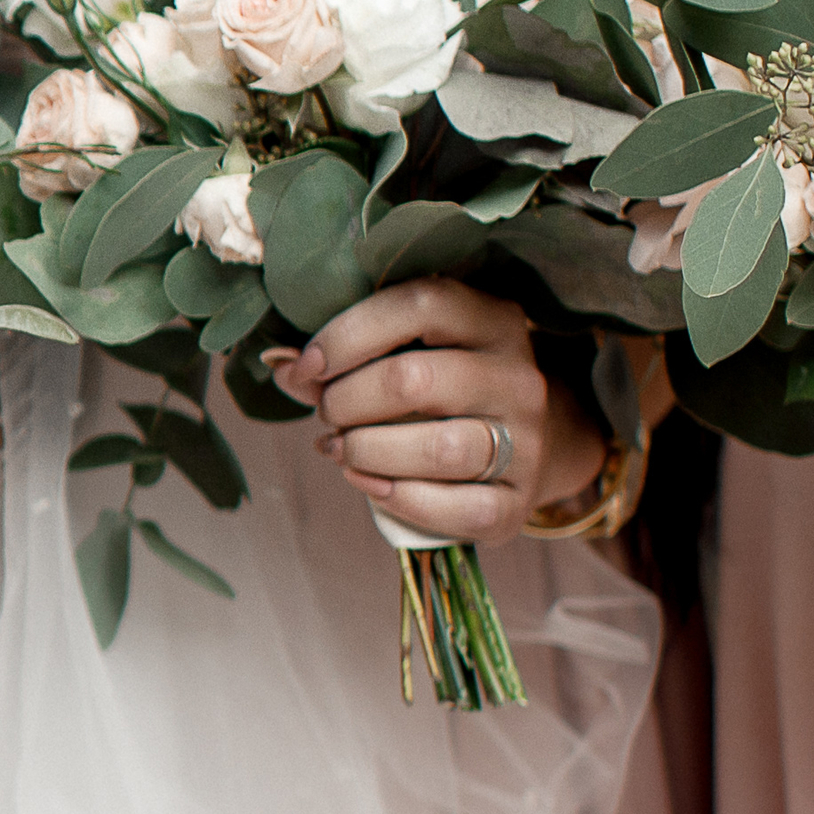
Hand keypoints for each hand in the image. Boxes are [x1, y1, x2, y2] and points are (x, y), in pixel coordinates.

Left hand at [268, 277, 604, 542]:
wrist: (531, 445)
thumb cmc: (444, 393)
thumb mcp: (408, 356)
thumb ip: (345, 358)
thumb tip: (282, 366)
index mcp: (493, 320)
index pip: (419, 306)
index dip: (348, 335)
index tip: (308, 365)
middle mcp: (518, 377)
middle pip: (415, 380)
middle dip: (347, 400)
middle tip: (327, 412)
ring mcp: (527, 441)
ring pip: (436, 448)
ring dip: (366, 451)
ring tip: (340, 448)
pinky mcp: (516, 502)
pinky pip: (452, 507)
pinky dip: (395, 498)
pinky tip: (368, 482)